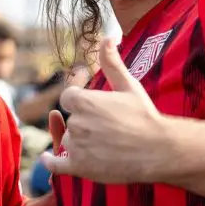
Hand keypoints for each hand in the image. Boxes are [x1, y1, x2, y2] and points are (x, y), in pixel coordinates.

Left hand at [41, 38, 174, 184]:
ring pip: (69, 141)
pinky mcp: (79, 167)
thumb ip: (111, 63)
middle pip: (71, 121)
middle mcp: (77, 123)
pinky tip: (47, 158)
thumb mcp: (128, 86)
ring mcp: (77, 146)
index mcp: (85, 101)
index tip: (88, 102)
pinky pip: (55, 165)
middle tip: (108, 129)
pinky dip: (49, 162)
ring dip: (79, 142)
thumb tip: (107, 37)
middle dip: (85, 123)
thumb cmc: (145, 116)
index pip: (68, 97)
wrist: (158, 150)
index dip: (78, 99)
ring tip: (104, 145)